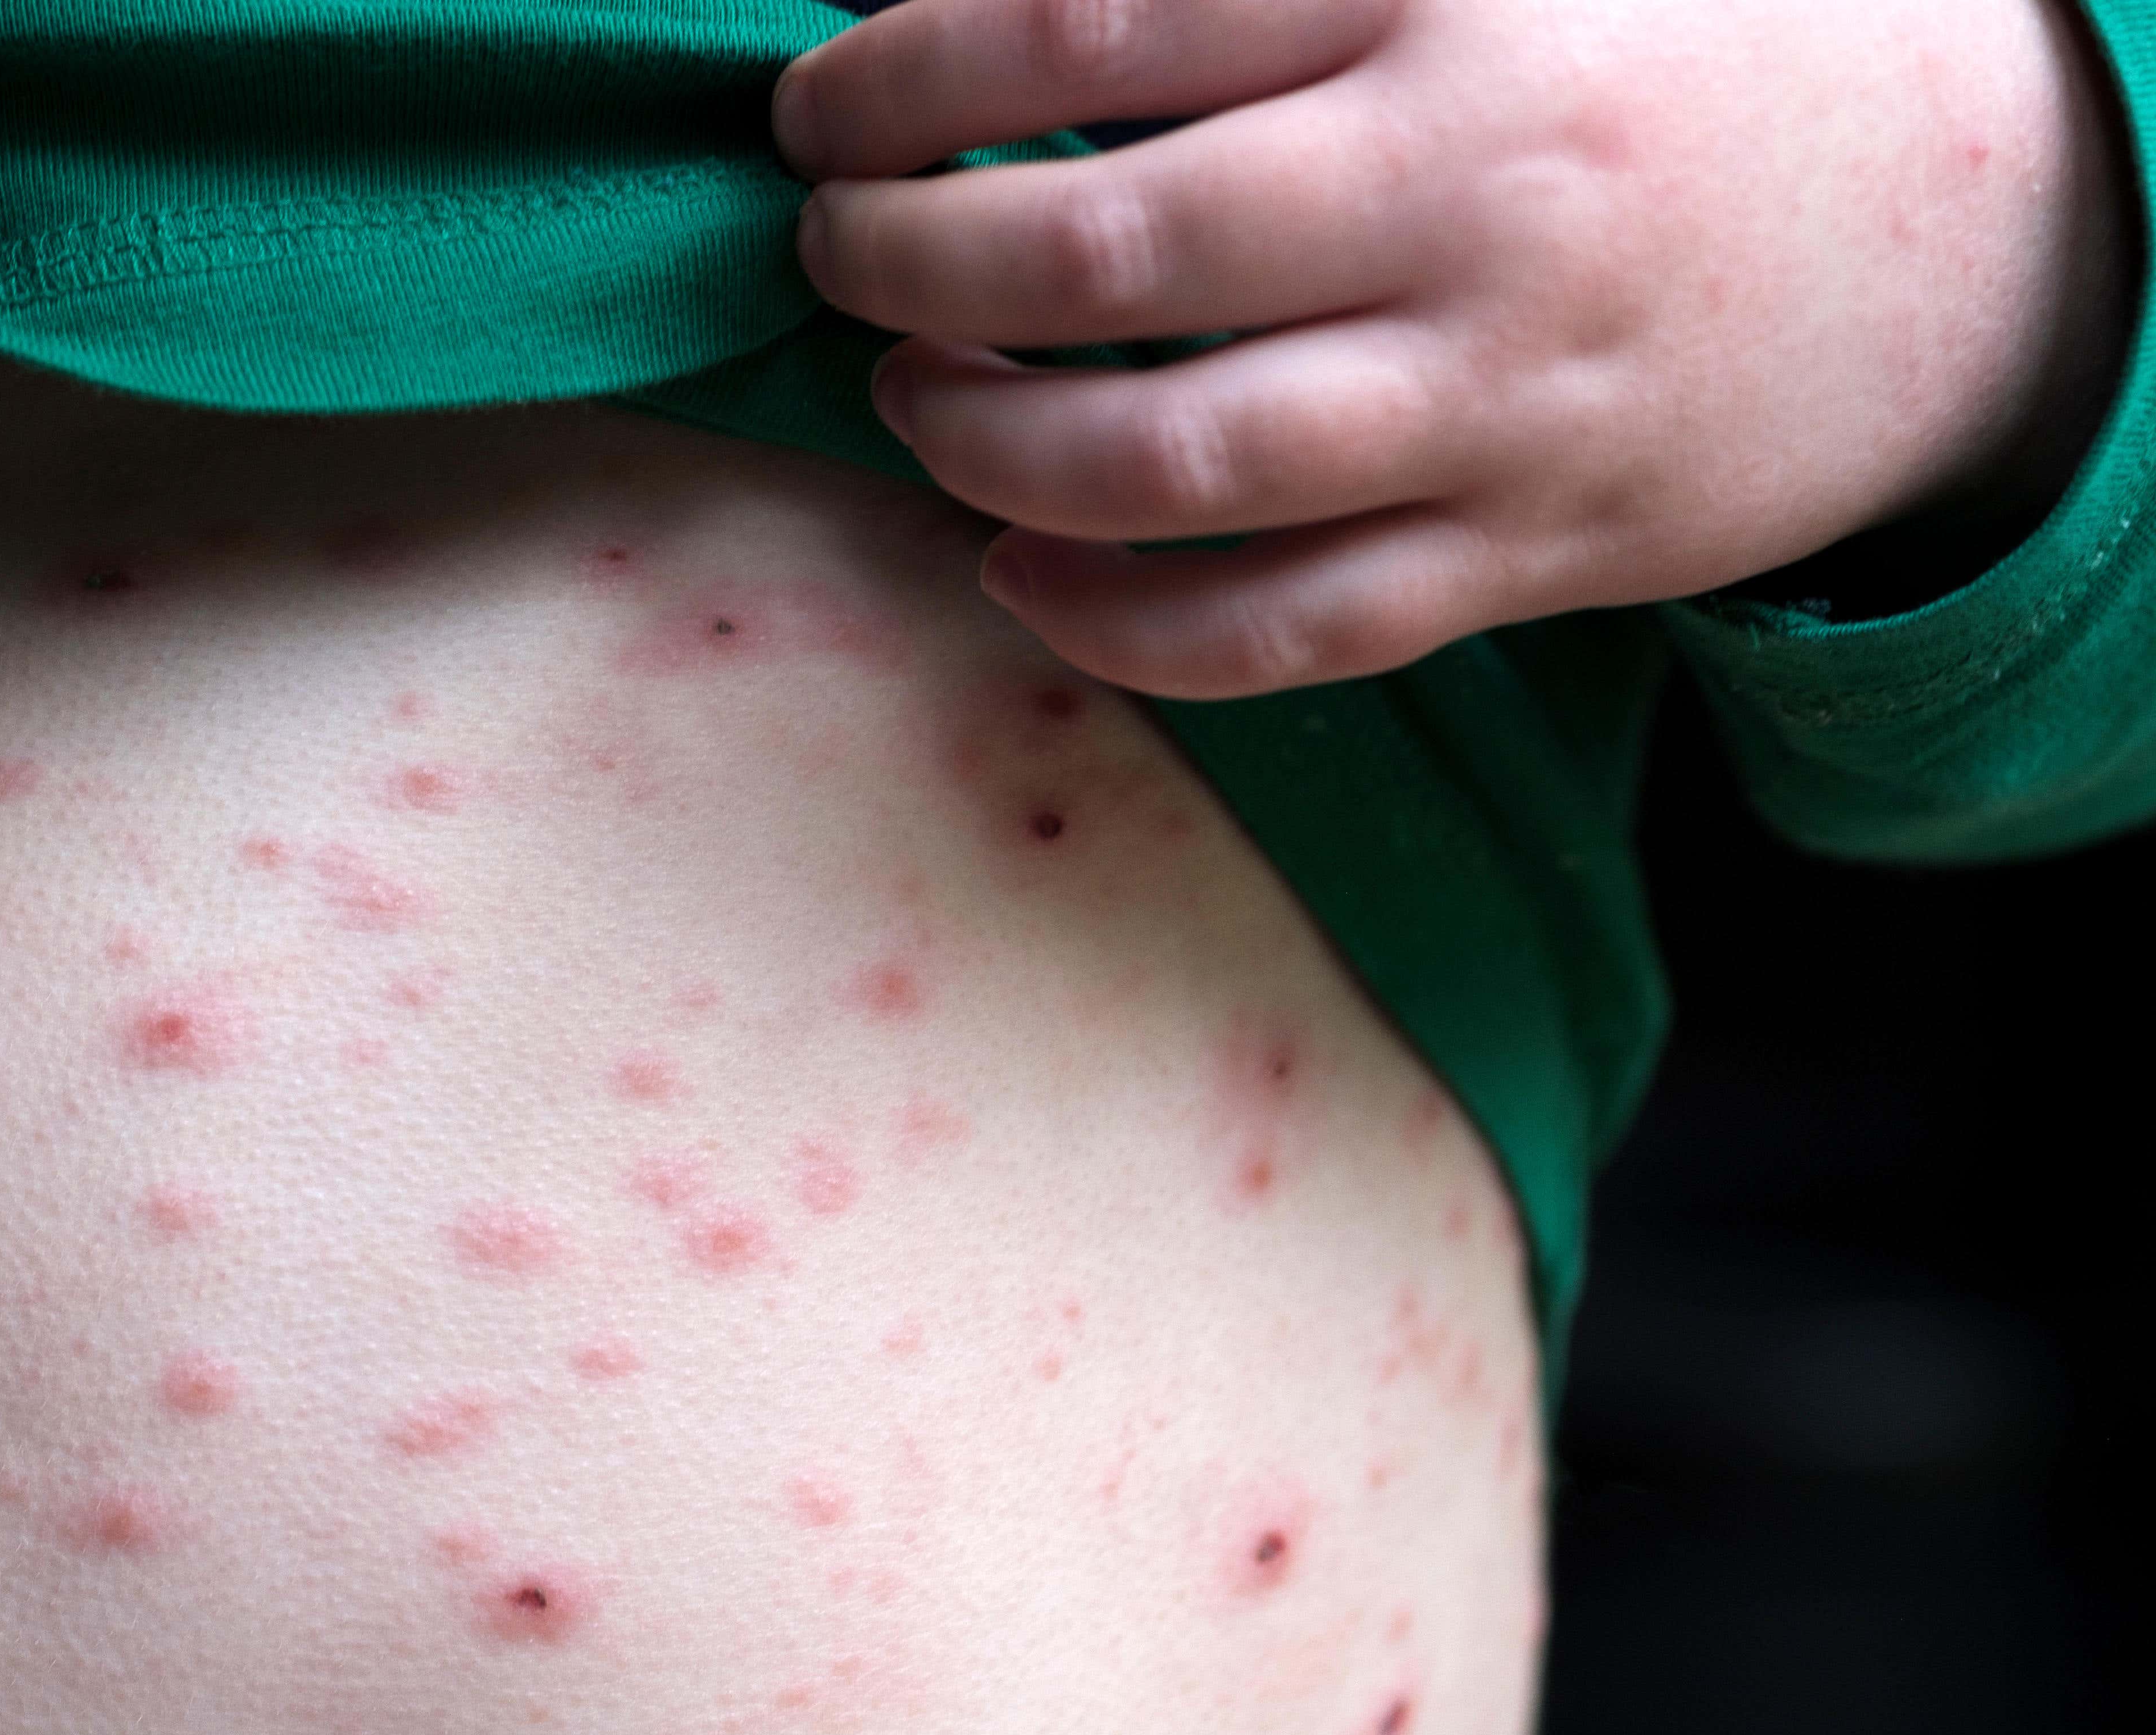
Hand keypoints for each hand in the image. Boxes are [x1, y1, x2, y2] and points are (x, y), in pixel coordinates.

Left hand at [779, 0, 2137, 697]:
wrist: (1951, 229)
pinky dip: (1110, 624)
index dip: (905, 70)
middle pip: (1107, 255)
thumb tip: (996, 1)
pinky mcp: (1527, 556)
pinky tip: (1012, 567)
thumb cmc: (1659, 65)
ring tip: (912, 391)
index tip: (823, 103)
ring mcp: (1502, 399)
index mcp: (1448, 4)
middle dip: (907, 259)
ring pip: (1173, 464)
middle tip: (840, 245)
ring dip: (983, 444)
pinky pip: (1277, 632)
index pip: (1096, 25)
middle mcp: (1471, 200)